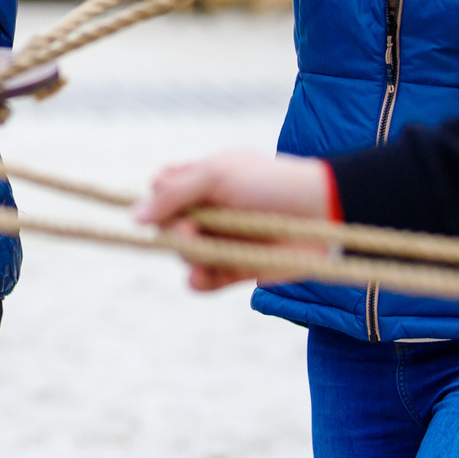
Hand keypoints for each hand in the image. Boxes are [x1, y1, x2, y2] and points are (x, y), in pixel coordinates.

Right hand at [134, 151, 334, 291]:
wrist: (324, 212)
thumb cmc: (272, 183)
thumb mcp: (218, 175)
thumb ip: (174, 194)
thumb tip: (135, 218)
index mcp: (202, 181)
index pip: (160, 191)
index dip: (161, 201)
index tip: (174, 201)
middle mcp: (208, 211)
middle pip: (166, 226)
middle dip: (174, 232)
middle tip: (193, 232)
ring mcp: (222, 240)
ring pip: (182, 255)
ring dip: (188, 256)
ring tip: (205, 251)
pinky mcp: (236, 268)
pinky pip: (202, 282)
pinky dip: (200, 280)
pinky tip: (205, 275)